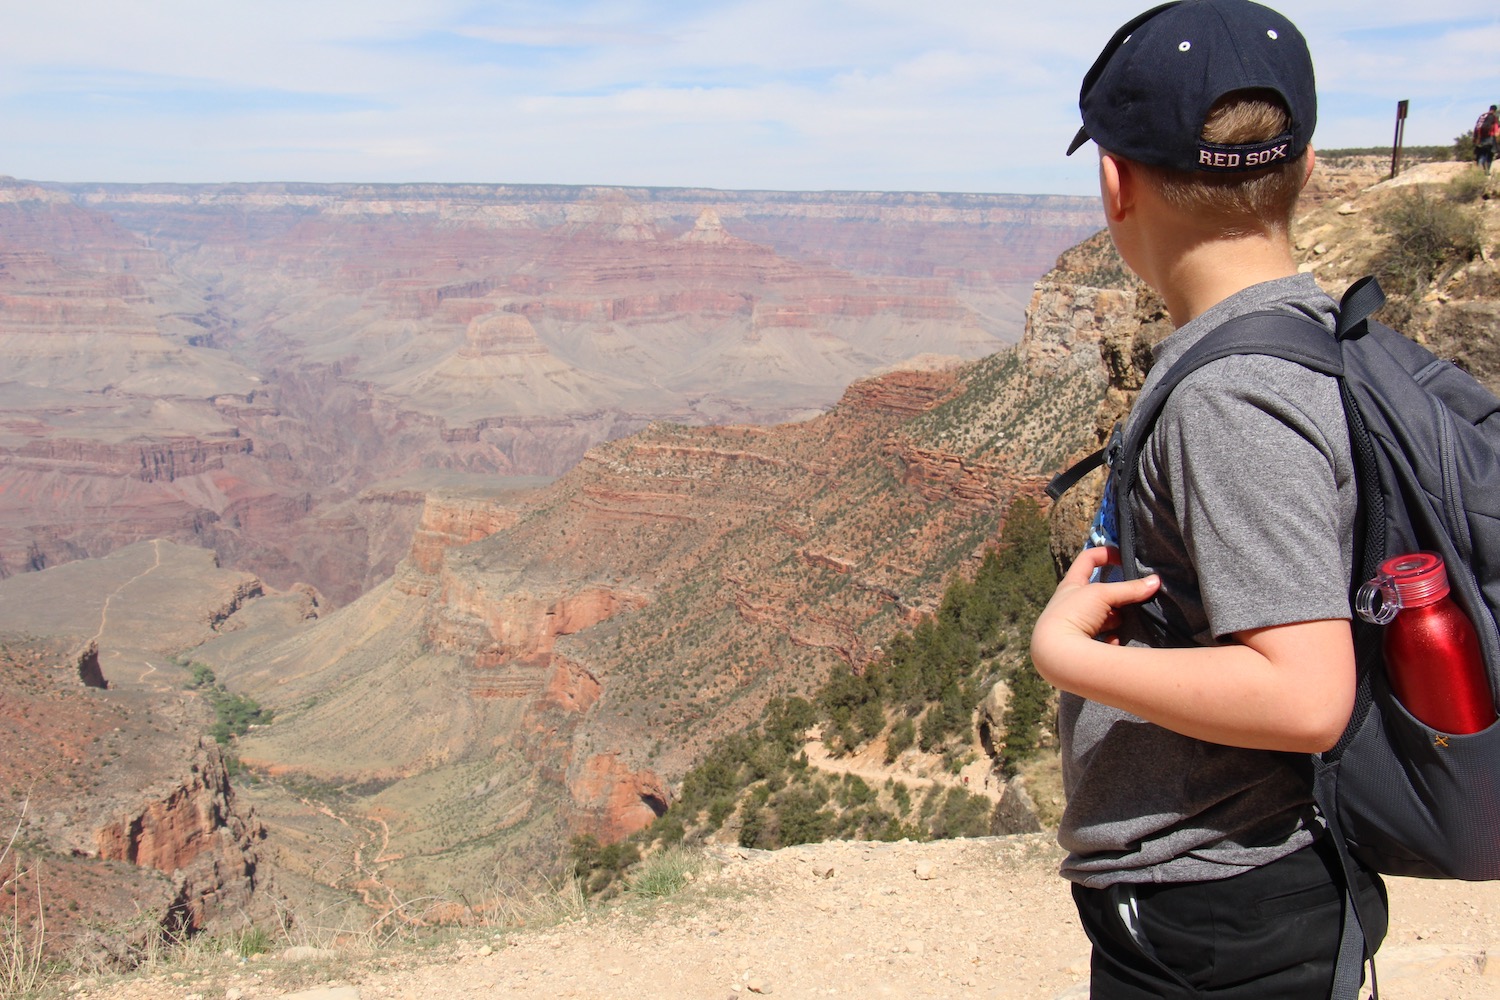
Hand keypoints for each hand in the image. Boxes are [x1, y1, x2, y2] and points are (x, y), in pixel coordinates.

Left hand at [1030, 546, 1159, 686]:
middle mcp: (1071, 604)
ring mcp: (1076, 625)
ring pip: (1104, 617)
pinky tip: (1117, 642)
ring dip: (1117, 619)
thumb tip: (1155, 581)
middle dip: (1117, 595)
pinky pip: (1104, 639)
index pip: (1087, 559)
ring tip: (1131, 620)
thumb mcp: (1101, 595)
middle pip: (1099, 592)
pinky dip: (1113, 639)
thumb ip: (1129, 589)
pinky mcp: (1083, 646)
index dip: (1105, 554)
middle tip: (1134, 598)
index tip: (1124, 557)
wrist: (1058, 656)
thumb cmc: (1074, 614)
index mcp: (1071, 586)